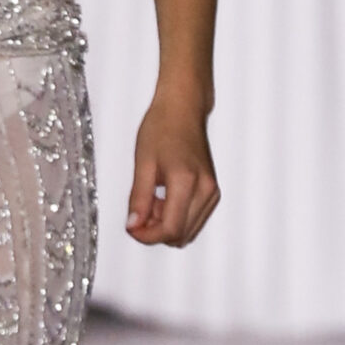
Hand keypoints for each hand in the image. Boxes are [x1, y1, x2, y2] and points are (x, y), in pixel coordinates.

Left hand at [126, 91, 219, 246]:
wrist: (183, 108)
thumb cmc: (163, 127)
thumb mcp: (142, 163)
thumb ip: (138, 198)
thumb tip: (134, 225)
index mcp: (187, 181)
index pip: (170, 229)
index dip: (148, 236)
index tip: (132, 228)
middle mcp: (206, 190)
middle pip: (181, 234)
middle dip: (156, 231)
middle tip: (138, 211)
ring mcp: (212, 192)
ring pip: (188, 230)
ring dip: (166, 225)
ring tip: (151, 200)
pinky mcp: (213, 191)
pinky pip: (194, 219)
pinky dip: (177, 217)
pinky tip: (164, 199)